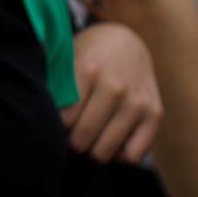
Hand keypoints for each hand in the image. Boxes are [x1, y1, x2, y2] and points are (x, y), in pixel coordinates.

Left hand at [63, 22, 161, 162]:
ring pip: (105, 151)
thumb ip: (54, 88)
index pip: (63, 119)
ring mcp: (137, 102)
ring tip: (87, 139)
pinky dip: (118, 156)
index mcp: (88, 70)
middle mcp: (115, 87)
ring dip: (91, 151)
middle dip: (71, 143)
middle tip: (69, 135)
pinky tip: (109, 141)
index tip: (54, 123)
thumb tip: (42, 122)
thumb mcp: (67, 61)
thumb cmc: (87, 56)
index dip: (54, 128)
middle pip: (82, 139)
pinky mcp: (155, 114)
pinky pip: (133, 156)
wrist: (126, 40)